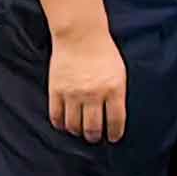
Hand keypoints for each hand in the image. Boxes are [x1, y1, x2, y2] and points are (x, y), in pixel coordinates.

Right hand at [48, 28, 128, 143]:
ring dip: (77, 132)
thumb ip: (117, 94)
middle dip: (94, 137)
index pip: (116, 120)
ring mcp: (73, 94)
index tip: (113, 138)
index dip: (115, 133)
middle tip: (95, 138)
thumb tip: (114, 115)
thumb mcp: (119, 73)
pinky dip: (60, 124)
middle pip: (93, 127)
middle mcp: (94, 94)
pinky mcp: (56, 91)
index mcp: (114, 89)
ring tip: (80, 132)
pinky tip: (64, 125)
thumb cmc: (103, 53)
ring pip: (74, 125)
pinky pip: (56, 116)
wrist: (80, 37)